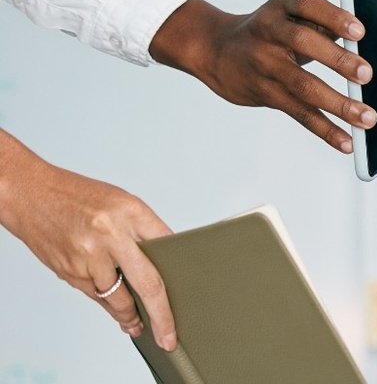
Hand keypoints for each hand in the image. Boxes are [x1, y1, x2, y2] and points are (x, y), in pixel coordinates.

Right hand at [0, 137, 175, 350]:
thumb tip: (166, 260)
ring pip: (117, 298)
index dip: (181, 275)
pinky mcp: (69, 271)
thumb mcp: (122, 203)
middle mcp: (110, 235)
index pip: (167, 248)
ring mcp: (88, 256)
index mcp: (130, 212)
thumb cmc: (79, 197)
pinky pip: (95, 296)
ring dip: (130, 316)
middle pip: (147, 284)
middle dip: (160, 316)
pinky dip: (108, 305)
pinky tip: (117, 313)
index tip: (190, 295)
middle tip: (168, 338)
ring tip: (139, 326)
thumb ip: (145, 230)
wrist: (30, 194)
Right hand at [149, 0, 376, 153]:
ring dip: (337, 104)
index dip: (333, 17)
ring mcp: (264, 64)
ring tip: (368, 118)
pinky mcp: (265, 94)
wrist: (220, 51)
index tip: (360, 31)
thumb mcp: (308, 16)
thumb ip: (355, 18)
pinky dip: (324, 129)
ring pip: (302, 85)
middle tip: (368, 74)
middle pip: (303, 43)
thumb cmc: (281, 30)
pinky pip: (298, 113)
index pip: (307, 5)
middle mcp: (269, 32)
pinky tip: (347, 142)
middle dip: (337, 59)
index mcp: (284, 6)